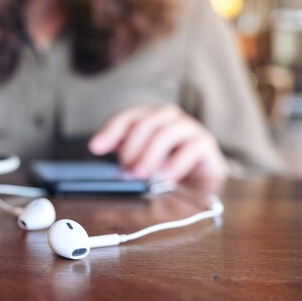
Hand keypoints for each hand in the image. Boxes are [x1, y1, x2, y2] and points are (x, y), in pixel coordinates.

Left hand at [88, 105, 228, 181]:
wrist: (201, 183)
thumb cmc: (165, 171)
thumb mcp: (139, 165)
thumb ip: (124, 159)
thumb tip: (104, 165)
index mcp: (149, 118)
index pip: (127, 117)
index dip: (110, 131)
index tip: (95, 148)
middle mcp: (168, 118)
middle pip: (145, 122)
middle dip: (131, 147)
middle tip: (125, 169)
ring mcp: (189, 129)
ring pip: (166, 132)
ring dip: (149, 155)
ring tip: (141, 175)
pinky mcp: (206, 144)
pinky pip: (192, 148)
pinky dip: (175, 163)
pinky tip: (165, 177)